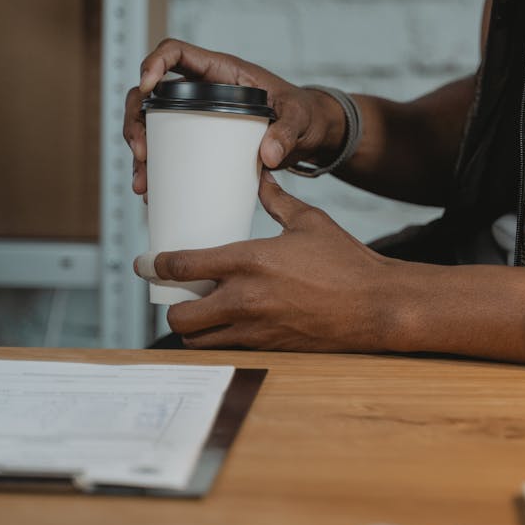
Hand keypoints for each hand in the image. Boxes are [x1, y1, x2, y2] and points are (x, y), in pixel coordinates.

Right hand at [124, 39, 346, 195]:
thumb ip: (288, 132)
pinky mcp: (199, 142)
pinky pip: (168, 151)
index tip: (147, 86)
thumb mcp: (300, 119)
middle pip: (151, 94)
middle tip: (142, 151)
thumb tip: (269, 156)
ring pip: (153, 125)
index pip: (176, 52)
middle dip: (137, 120)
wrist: (309, 137)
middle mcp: (201, 91)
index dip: (154, 62)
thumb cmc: (304, 115)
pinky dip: (156, 170)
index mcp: (221, 71)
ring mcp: (196, 116)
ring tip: (143, 183)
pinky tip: (152, 192)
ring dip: (140, 151)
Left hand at [135, 171, 392, 350]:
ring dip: (193, 328)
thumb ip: (278, 201)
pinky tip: (227, 324)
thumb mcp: (310, 222)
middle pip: (180, 317)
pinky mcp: (270, 347)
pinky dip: (218, 338)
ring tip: (200, 311)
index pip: (184, 266)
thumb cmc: (347, 262)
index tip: (147, 262)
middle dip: (171, 307)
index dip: (156, 265)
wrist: (377, 305)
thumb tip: (261, 177)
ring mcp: (255, 328)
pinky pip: (227, 348)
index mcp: (250, 261)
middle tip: (177, 294)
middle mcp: (245, 299)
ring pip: (198, 340)